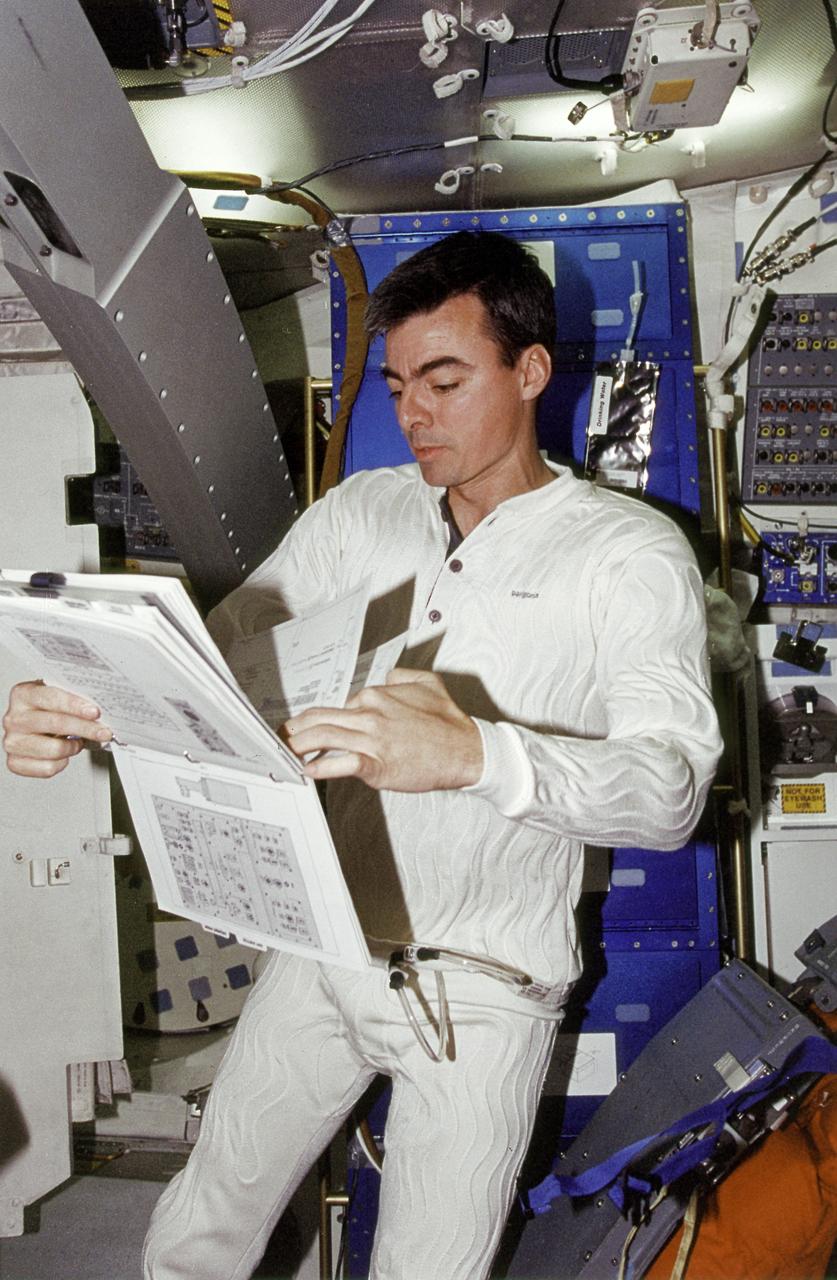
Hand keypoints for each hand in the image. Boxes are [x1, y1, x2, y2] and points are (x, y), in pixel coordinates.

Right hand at [2, 681, 111, 777]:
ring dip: (73, 747)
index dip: (75, 705)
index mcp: (23, 695)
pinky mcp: (15, 762)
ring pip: (54, 749)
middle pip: (56, 723)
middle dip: (86, 729)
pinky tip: (63, 754)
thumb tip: (101, 708)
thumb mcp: (57, 696)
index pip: (51, 698)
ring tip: (78, 742)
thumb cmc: (46, 711)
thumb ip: (74, 698)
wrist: (29, 726)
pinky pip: (48, 768)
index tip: (95, 712)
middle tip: (104, 732)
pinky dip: (61, 763)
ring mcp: (13, 741)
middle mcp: (15, 718)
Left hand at [284, 668, 483, 791]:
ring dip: (298, 745)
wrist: (467, 751)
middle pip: (320, 718)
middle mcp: (370, 714)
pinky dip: (320, 767)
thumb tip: (386, 678)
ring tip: (285, 752)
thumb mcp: (427, 683)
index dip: (318, 718)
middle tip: (280, 737)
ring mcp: (373, 739)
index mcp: (377, 695)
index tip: (306, 726)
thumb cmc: (448, 722)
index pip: (336, 705)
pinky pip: (340, 764)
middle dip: (294, 728)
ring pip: (324, 737)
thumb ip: (401, 676)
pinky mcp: (377, 764)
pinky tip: (308, 771)